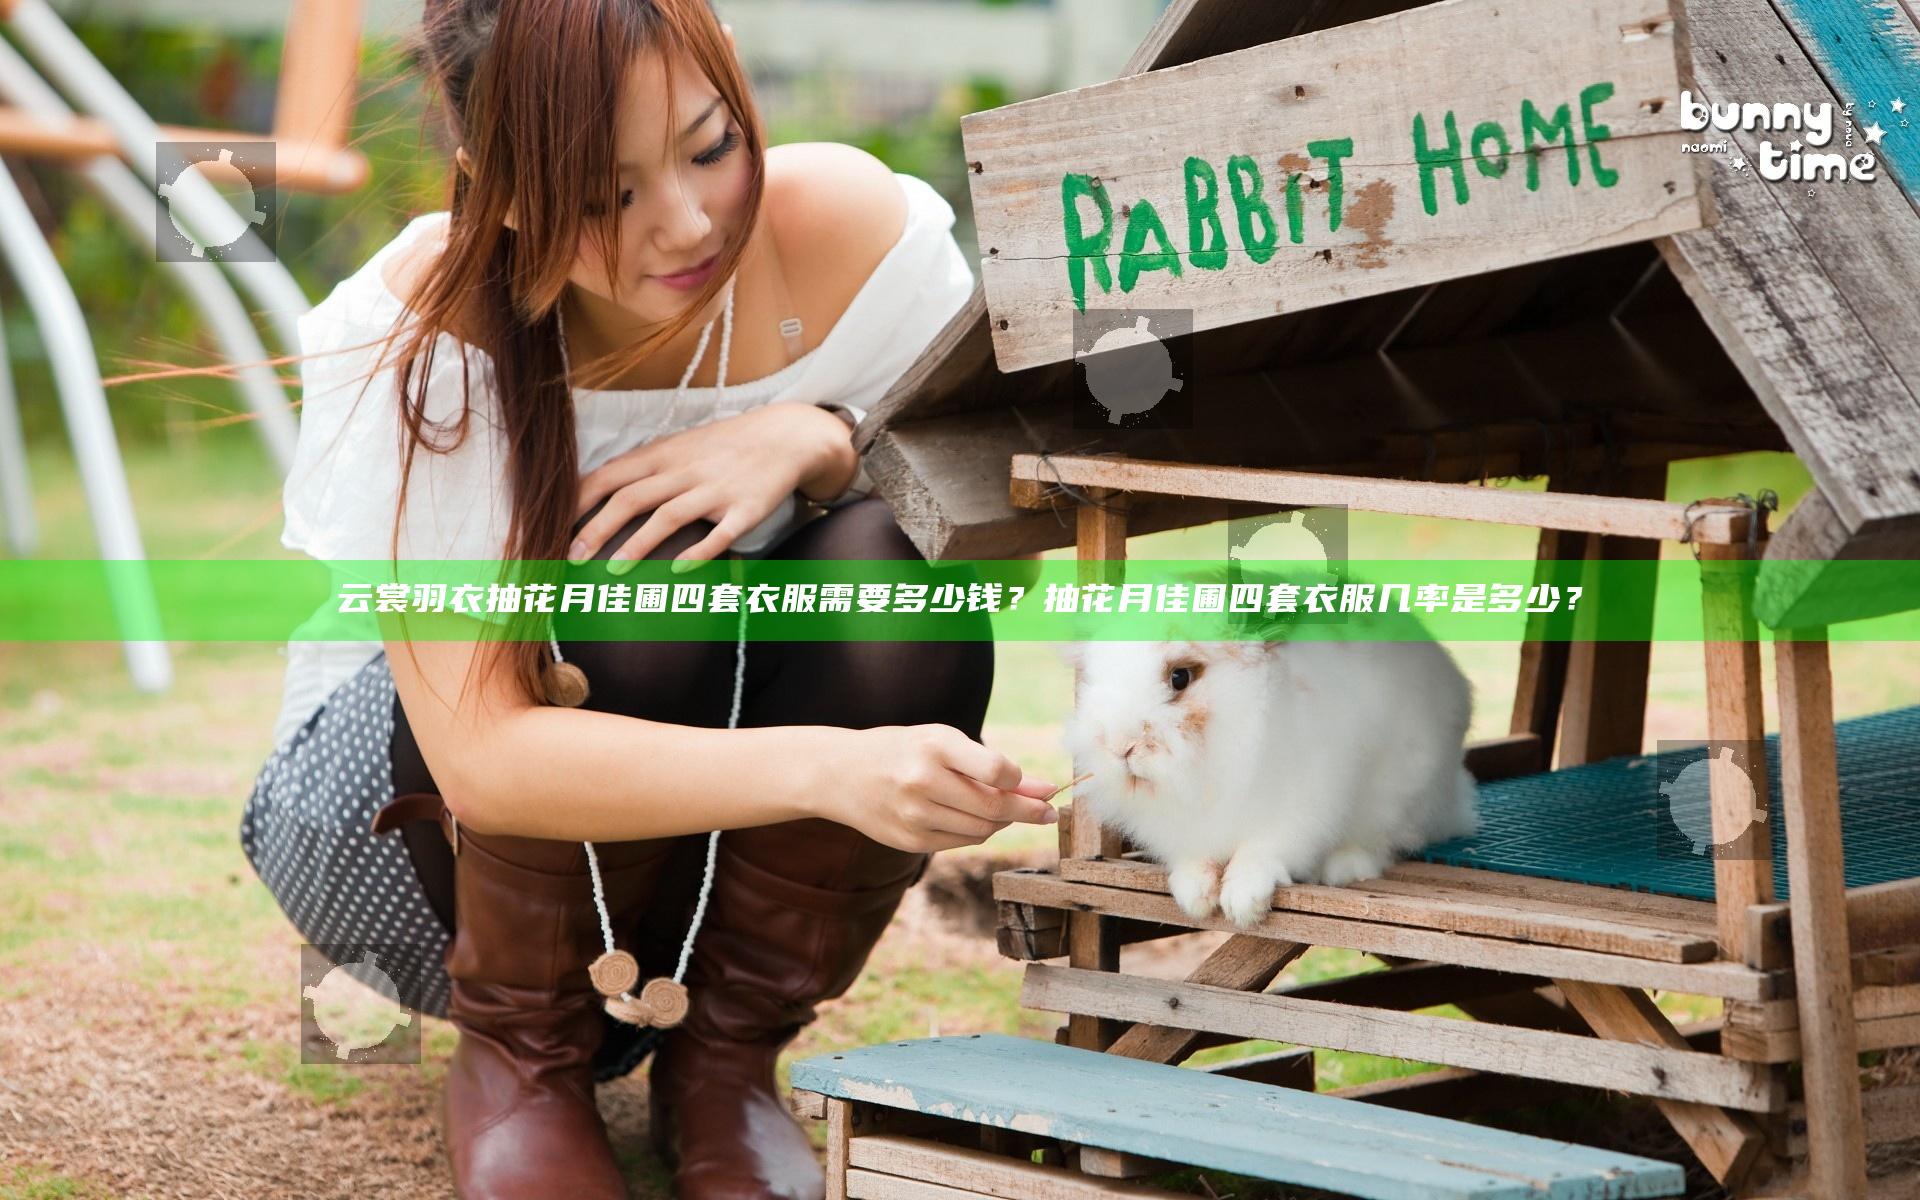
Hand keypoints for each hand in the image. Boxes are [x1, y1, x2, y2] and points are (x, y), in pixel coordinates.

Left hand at [570, 403, 853, 570]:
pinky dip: (698, 553)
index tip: (551, 526)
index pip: (609, 475)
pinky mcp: (746, 509)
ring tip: (613, 574)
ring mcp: (715, 489)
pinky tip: (678, 572)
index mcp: (663, 455)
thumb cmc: (723, 448)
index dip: (577, 502)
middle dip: (597, 529)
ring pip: (668, 516)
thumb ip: (643, 469)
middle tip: (571, 559)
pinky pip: (719, 534)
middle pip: (631, 498)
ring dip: (638, 545)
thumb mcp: (680, 448)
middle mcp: (684, 470)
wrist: (785, 436)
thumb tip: (596, 491)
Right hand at [816, 724, 1059, 853]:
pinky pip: (962, 841)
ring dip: (1002, 822)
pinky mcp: (910, 841)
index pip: (998, 771)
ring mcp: (914, 815)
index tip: (1037, 785)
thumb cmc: (903, 750)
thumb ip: (990, 765)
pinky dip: (977, 831)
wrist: (841, 774)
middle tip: (1050, 812)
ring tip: (1006, 810)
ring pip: (982, 830)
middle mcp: (922, 781)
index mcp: (934, 746)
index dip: (1023, 782)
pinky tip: (975, 818)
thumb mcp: (942, 741)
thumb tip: (1044, 791)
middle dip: (1029, 811)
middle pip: (994, 807)